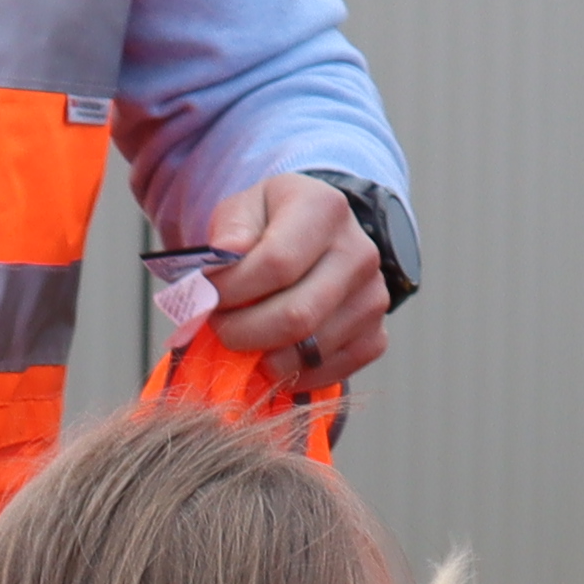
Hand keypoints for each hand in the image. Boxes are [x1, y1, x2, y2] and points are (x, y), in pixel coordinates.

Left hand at [196, 172, 393, 385]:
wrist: (315, 238)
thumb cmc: (270, 224)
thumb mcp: (243, 208)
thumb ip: (230, 230)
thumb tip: (224, 257)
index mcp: (325, 209)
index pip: (275, 264)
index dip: (231, 291)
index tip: (208, 296)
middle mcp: (359, 252)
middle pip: (295, 317)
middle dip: (242, 332)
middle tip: (220, 326)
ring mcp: (373, 297)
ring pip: (309, 351)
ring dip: (262, 357)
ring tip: (244, 337)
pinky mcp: (375, 335)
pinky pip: (330, 372)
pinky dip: (292, 375)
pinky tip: (272, 355)